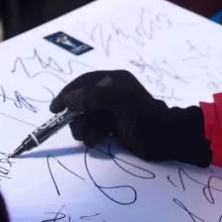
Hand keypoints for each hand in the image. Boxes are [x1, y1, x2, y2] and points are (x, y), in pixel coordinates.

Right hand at [50, 70, 210, 165]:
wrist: (166, 140)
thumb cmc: (144, 118)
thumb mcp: (120, 103)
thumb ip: (93, 98)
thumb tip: (69, 100)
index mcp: (114, 81)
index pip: (83, 82)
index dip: (67, 94)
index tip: (55, 108)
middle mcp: (111, 93)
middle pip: (81, 102)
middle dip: (77, 117)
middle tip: (81, 130)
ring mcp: (112, 111)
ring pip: (85, 118)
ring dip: (84, 128)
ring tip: (93, 137)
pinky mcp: (113, 127)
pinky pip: (93, 129)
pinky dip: (92, 135)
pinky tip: (98, 140)